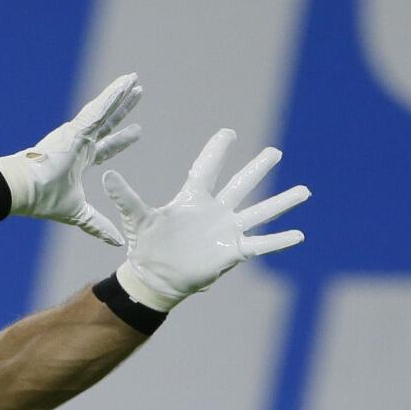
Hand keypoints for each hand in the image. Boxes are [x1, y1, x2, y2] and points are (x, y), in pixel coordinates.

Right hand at [0, 73, 143, 245]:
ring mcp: (76, 133)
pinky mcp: (75, 129)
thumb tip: (117, 241)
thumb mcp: (78, 213)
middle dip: (123, 109)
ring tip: (135, 80)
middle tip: (138, 93)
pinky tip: (125, 84)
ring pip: (104, 109)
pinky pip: (99, 108)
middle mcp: (78, 142)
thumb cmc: (42, 199)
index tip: (138, 131)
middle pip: (108, 121)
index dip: (122, 140)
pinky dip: (112, 96)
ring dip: (120, 94)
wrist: (22, 191)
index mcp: (79, 159)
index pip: (106, 147)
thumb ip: (97, 225)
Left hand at [102, 128, 309, 309]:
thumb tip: (106, 176)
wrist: (156, 278)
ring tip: (304, 190)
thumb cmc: (146, 246)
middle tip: (275, 151)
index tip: (229, 132)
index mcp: (193, 199)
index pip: (208, 168)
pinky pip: (261, 244)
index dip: (217, 150)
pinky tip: (299, 234)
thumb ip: (126, 197)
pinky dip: (280, 240)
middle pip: (241, 185)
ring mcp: (226, 231)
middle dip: (258, 168)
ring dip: (281, 202)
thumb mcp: (136, 219)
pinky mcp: (233, 252)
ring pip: (259, 211)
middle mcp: (215, 211)